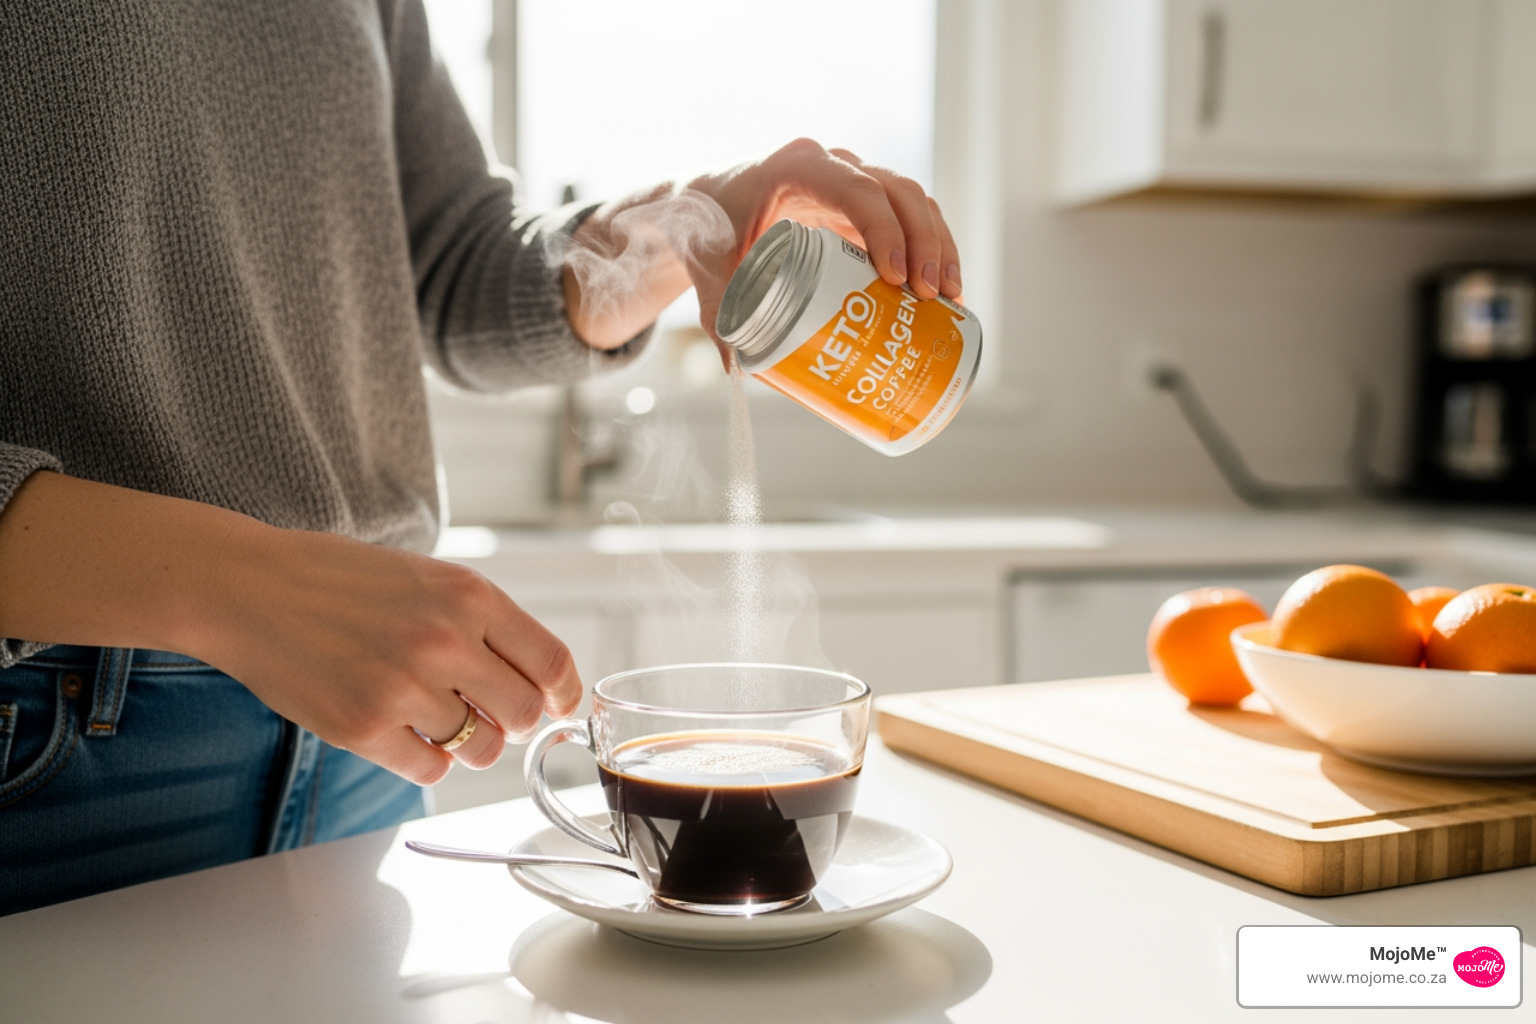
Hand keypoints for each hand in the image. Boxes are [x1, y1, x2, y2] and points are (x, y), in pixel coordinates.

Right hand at [198, 527, 581, 783]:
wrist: (250, 588)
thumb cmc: (341, 580)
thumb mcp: (428, 578)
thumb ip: (483, 621)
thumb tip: (540, 681)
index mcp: (469, 596)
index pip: (551, 663)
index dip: (562, 695)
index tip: (557, 706)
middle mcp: (445, 641)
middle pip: (522, 714)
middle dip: (516, 722)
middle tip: (493, 715)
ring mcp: (403, 688)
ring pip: (479, 749)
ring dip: (471, 745)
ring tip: (443, 721)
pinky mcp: (364, 728)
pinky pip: (430, 771)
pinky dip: (427, 760)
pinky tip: (405, 733)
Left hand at [687, 138, 962, 341]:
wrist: (705, 203)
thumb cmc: (708, 226)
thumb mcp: (709, 263)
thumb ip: (719, 310)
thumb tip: (738, 368)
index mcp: (799, 167)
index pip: (857, 188)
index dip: (884, 228)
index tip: (893, 275)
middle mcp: (835, 167)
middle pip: (899, 192)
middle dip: (925, 243)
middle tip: (930, 296)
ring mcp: (854, 184)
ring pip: (915, 203)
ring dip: (940, 247)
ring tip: (951, 299)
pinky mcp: (864, 208)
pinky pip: (910, 220)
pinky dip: (932, 250)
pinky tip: (945, 292)